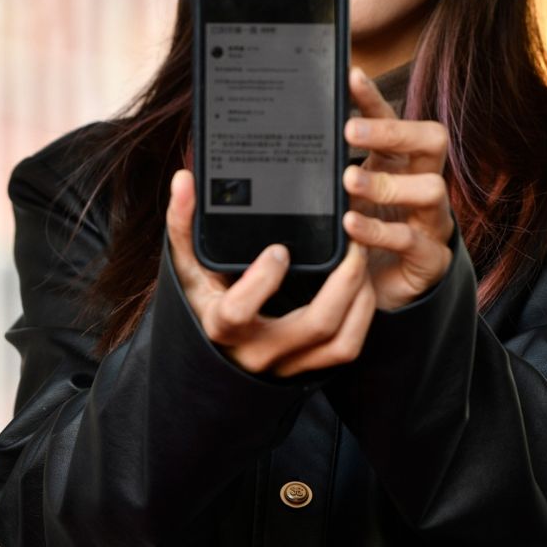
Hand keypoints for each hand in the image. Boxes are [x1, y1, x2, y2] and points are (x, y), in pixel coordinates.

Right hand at [166, 168, 376, 377]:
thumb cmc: (202, 302)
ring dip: (360, 298)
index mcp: (221, 326)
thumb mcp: (188, 266)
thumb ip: (184, 224)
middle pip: (314, 326)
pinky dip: (362, 314)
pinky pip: (347, 347)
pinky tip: (360, 282)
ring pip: (341, 343)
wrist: (215, 353)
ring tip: (361, 259)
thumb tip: (184, 180)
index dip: (262, 280)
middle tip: (352, 243)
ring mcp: (287, 363)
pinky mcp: (309, 366)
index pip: (238, 312)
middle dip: (344, 281)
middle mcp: (257, 352)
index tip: (279, 249)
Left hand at [342, 66, 456, 310]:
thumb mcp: (341, 197)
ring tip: (349, 182)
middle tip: (350, 131)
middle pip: (431, 142)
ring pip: (431, 189)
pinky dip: (380, 231)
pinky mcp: (430, 259)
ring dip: (386, 183)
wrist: (376, 291)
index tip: (350, 76)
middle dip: (393, 132)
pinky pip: (413, 240)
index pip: (395, 119)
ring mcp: (432, 221)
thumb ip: (328, 170)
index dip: (375, 98)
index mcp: (400, 163)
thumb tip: (289, 134)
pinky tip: (351, 225)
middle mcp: (422, 184)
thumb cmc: (358, 234)